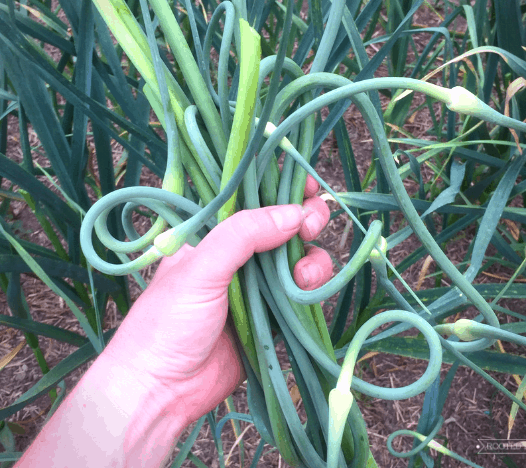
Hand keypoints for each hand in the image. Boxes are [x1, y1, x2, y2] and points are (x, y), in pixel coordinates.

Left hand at [102, 175, 331, 423]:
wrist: (163, 390)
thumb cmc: (168, 321)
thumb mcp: (200, 268)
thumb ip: (243, 236)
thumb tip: (294, 213)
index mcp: (213, 235)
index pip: (251, 200)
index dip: (281, 188)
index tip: (309, 185)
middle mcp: (237, 255)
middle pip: (281, 226)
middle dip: (304, 220)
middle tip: (312, 226)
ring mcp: (256, 285)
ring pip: (297, 258)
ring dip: (310, 257)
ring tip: (303, 273)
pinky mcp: (272, 314)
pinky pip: (300, 292)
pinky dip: (311, 285)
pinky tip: (307, 288)